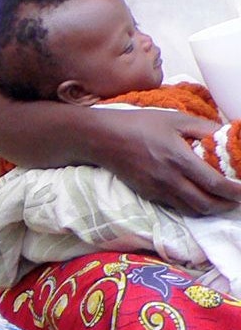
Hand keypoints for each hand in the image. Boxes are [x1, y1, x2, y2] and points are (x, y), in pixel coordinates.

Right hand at [97, 110, 240, 215]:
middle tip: (238, 198)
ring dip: (212, 209)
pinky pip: (177, 207)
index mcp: (179, 159)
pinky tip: (199, 198)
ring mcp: (157, 190)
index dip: (236, 191)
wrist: (102, 138)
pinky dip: (193, 207)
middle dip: (227, 205)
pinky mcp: (149, 195)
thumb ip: (205, 128)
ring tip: (222, 201)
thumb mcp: (175, 119)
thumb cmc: (140, 124)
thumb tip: (228, 135)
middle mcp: (169, 179)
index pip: (215, 184)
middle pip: (206, 204)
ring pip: (192, 210)